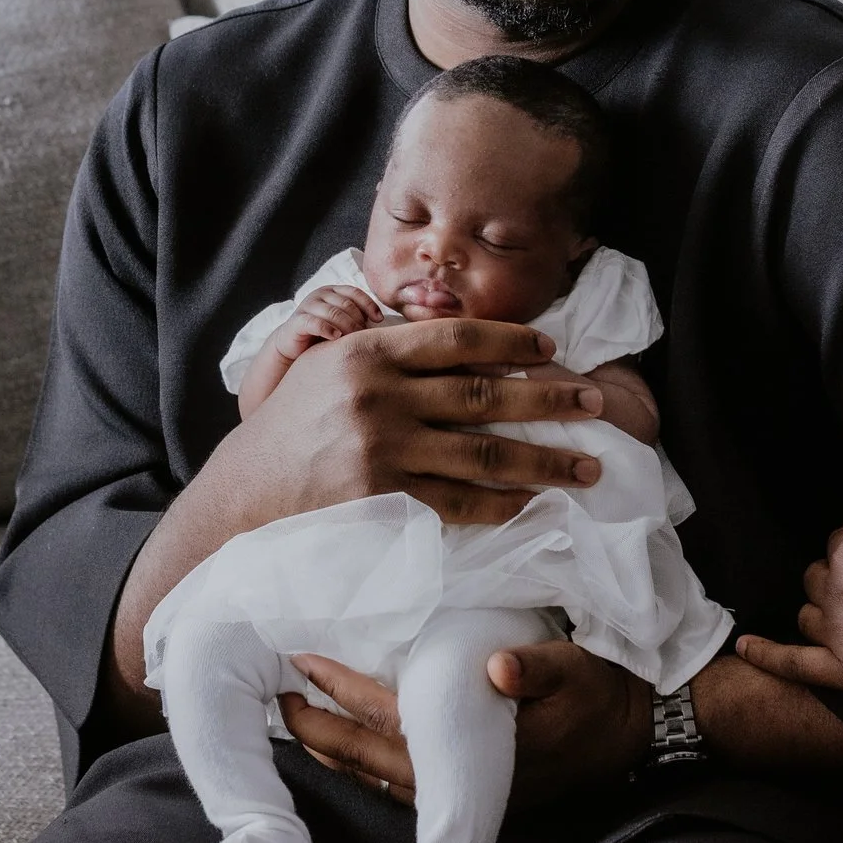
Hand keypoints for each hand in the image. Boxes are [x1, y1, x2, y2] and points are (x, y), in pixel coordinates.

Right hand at [230, 318, 605, 528]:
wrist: (248, 487)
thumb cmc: (295, 421)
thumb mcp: (331, 363)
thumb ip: (390, 349)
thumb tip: (468, 345)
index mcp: (369, 352)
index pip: (456, 338)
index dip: (512, 340)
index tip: (551, 348)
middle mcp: (379, 396)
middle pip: (485, 394)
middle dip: (550, 398)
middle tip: (594, 401)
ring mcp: (383, 450)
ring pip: (484, 454)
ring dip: (545, 460)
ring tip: (587, 465)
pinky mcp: (384, 499)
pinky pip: (459, 502)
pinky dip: (502, 504)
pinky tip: (532, 502)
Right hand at [272, 285, 379, 361]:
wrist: (293, 348)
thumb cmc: (323, 337)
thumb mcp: (343, 324)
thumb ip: (357, 319)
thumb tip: (383, 322)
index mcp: (332, 292)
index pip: (354, 292)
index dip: (369, 305)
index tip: (379, 320)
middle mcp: (320, 295)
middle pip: (346, 303)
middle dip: (358, 320)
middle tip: (364, 337)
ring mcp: (307, 306)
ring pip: (332, 312)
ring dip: (346, 326)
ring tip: (353, 340)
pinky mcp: (297, 321)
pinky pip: (315, 322)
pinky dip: (328, 329)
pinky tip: (336, 338)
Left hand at [280, 643, 650, 809]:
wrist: (636, 734)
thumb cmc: (601, 694)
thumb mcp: (576, 669)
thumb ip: (537, 668)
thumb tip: (500, 668)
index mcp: (479, 742)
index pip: (395, 715)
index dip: (345, 690)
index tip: (304, 662)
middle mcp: (464, 774)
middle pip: (372, 757)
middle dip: (320, 731)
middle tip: (277, 700)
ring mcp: (466, 787)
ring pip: (382, 776)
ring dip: (337, 753)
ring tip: (297, 724)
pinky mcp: (472, 787)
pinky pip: (403, 781)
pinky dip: (366, 764)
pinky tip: (346, 749)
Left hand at [735, 515, 842, 696]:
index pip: (838, 543)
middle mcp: (834, 586)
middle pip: (817, 578)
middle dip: (837, 580)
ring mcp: (834, 630)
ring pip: (808, 615)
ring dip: (822, 612)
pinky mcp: (840, 670)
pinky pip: (791, 662)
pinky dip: (764, 653)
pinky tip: (744, 647)